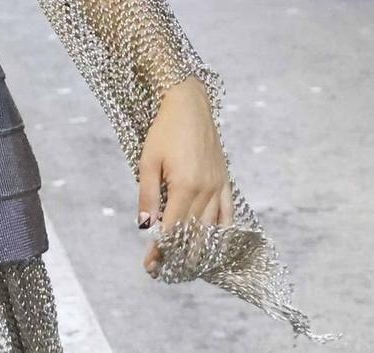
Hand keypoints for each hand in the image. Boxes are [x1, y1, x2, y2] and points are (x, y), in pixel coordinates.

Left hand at [137, 79, 233, 275]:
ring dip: (198, 247)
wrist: (189, 105)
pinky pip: (227, 213)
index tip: (151, 265)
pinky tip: (213, 244)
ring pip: (211, 226)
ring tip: (184, 262)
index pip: (173, 228)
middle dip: (178, 254)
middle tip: (162, 268)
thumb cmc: (164, 131)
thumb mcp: (147, 161)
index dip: (162, 250)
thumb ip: (147, 194)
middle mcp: (206, 190)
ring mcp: (219, 186)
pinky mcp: (226, 180)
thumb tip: (145, 225)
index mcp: (185, 186)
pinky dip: (221, 231)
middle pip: (193, 232)